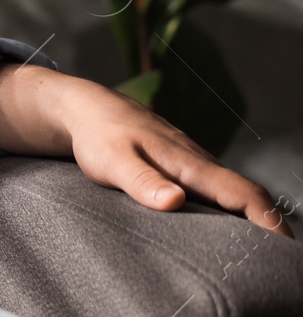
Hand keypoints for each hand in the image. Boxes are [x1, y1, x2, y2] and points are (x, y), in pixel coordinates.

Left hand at [0, 61, 293, 237]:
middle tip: (280, 259)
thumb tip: (175, 202)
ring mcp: (189, 160)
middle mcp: (196, 160)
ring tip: (260, 251)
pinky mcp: (178, 162)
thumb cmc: (98, 134)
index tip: (284, 246)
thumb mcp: (112, 161)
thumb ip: (143, 183)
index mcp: (188, 162)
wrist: (84, 106)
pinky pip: (212, 186)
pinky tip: (223, 225)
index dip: (267, 219)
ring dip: (249, 216)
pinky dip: (227, 206)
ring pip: (229, 189)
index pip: (241, 193)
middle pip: (244, 194)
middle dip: (267, 222)